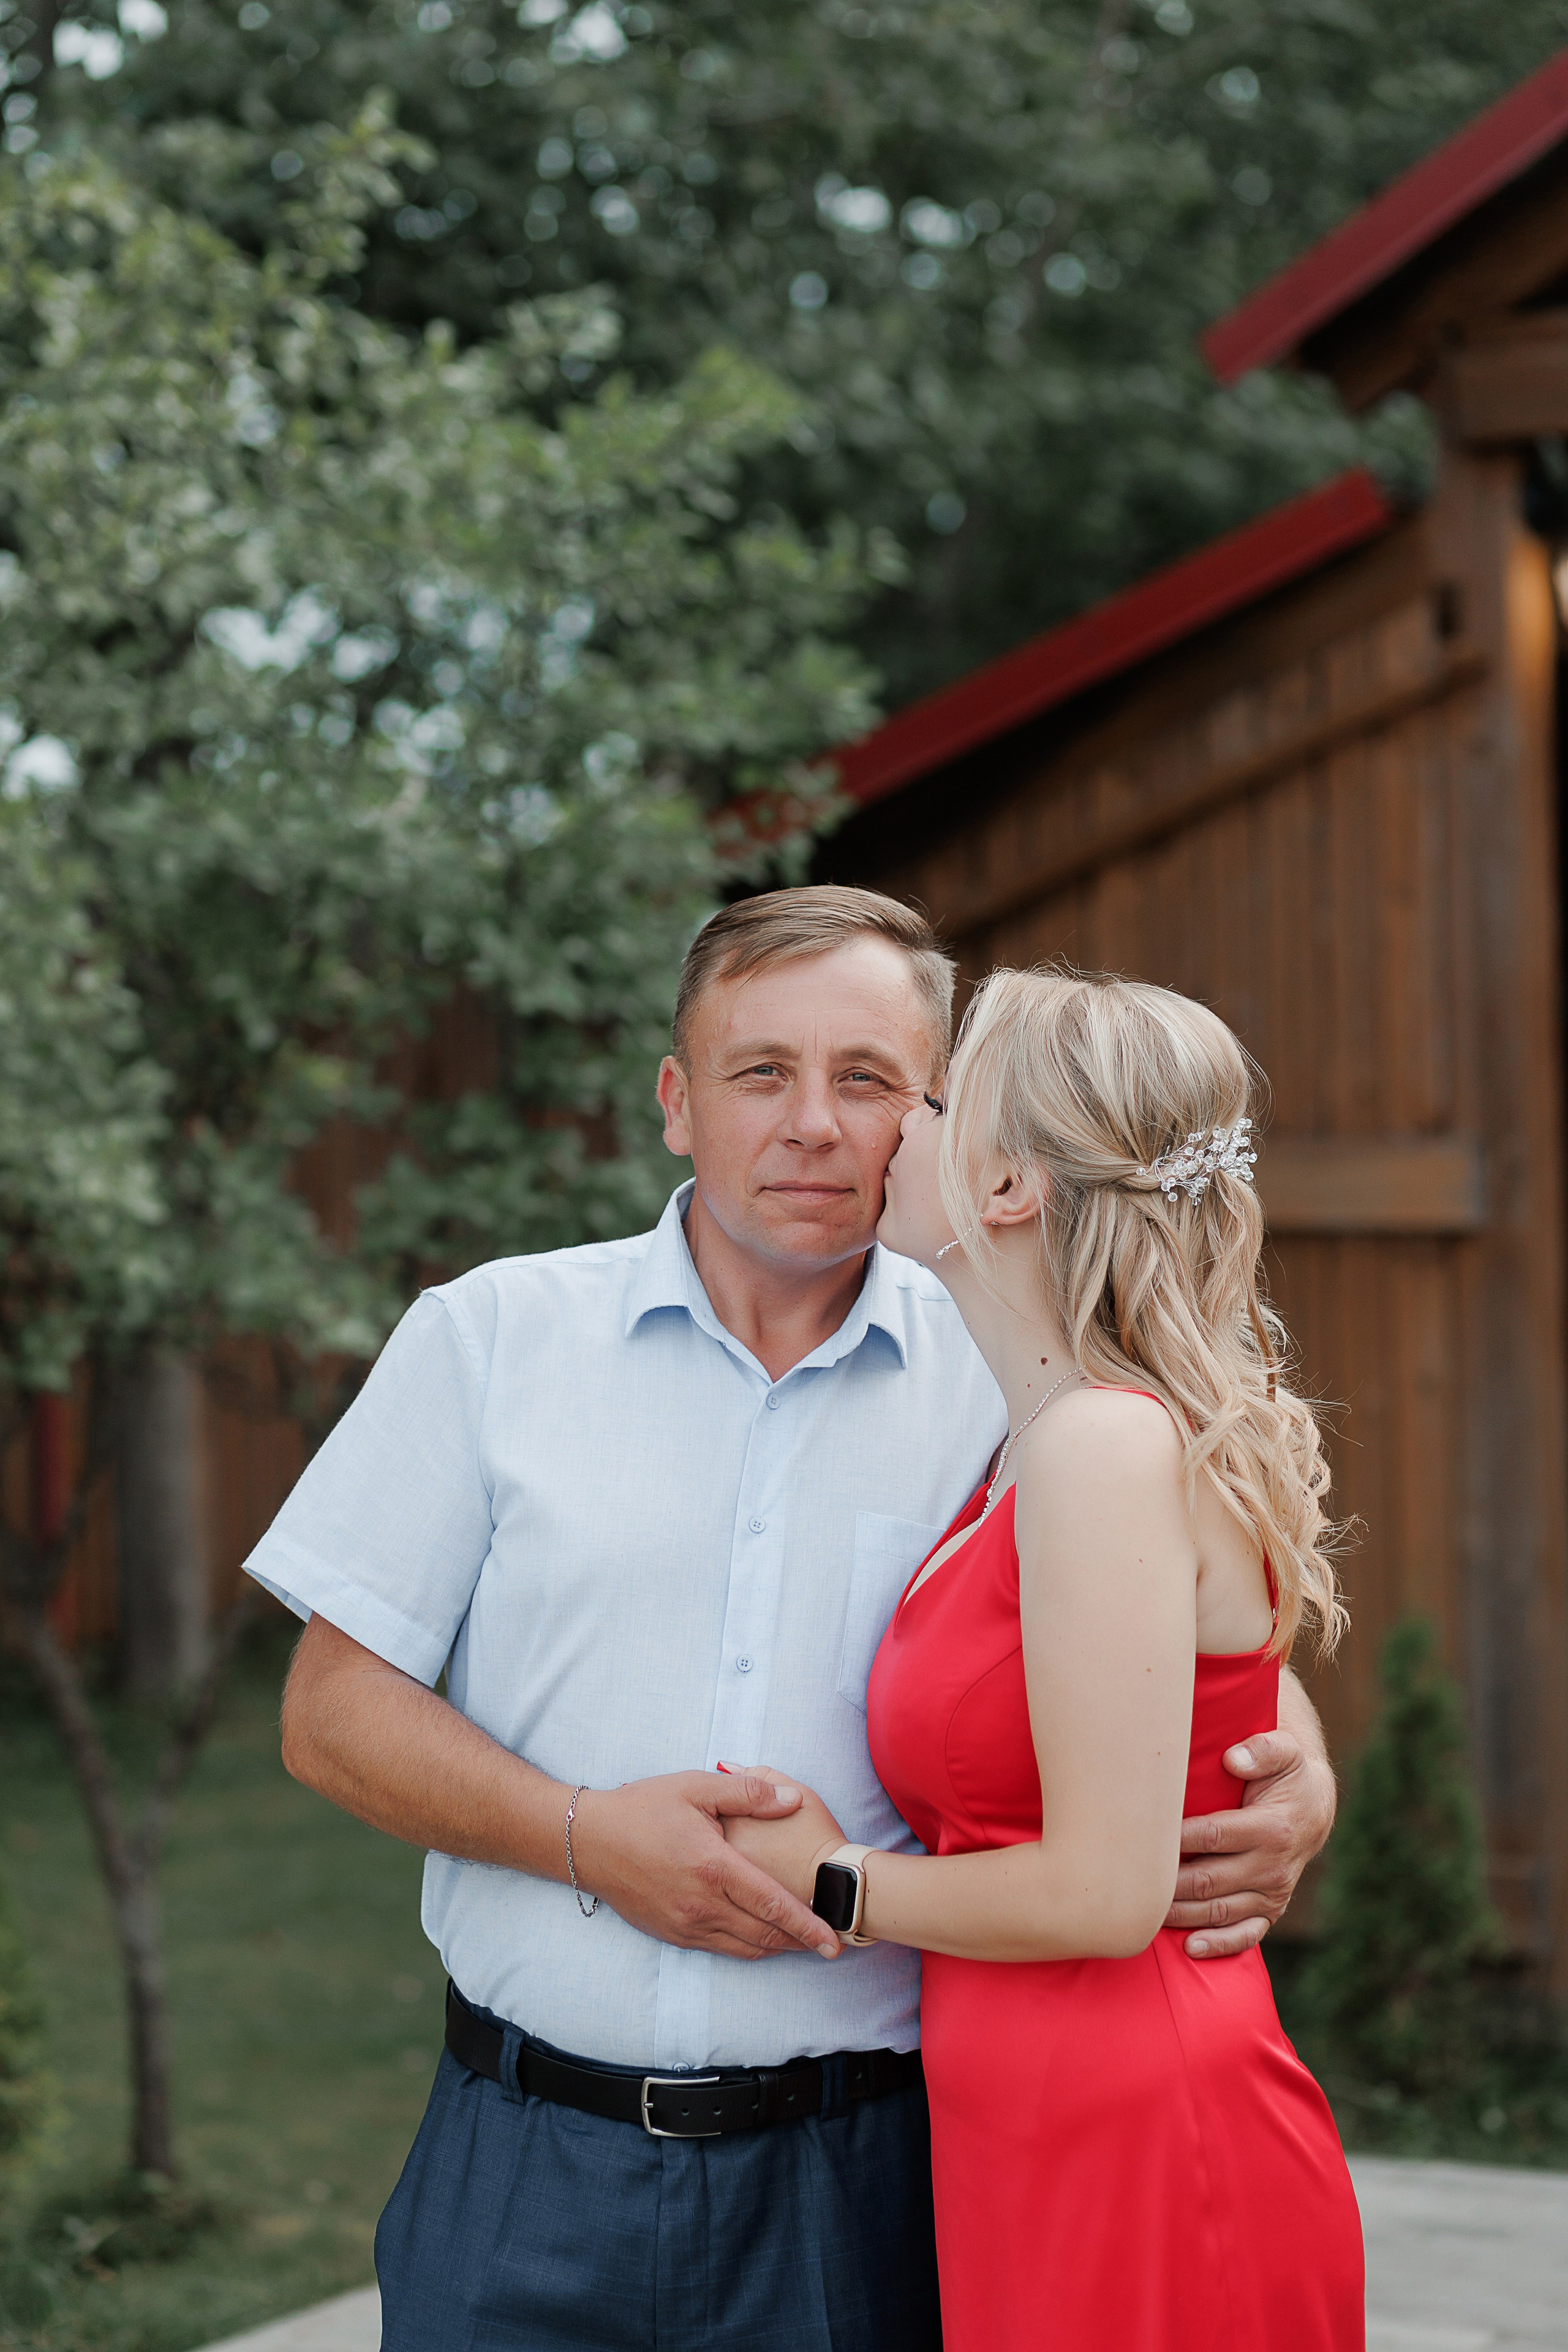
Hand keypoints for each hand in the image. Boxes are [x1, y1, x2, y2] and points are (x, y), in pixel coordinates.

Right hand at [567, 1770, 841, 1961]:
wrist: (587, 1841)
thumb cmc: (642, 1808)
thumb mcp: (695, 1787)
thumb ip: (748, 1792)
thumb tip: (792, 1799)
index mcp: (713, 1867)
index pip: (772, 1904)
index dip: (807, 1925)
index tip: (835, 1940)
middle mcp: (701, 1904)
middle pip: (763, 1934)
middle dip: (800, 1942)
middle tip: (830, 1944)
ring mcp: (684, 1923)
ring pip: (743, 1947)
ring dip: (776, 1947)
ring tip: (803, 1943)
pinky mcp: (671, 1933)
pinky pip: (719, 1948)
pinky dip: (746, 1947)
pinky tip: (760, 1938)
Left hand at [1165, 1729, 1336, 1958]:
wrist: (1312, 1808)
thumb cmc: (1287, 1775)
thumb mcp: (1284, 1752)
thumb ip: (1262, 1750)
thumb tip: (1232, 1759)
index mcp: (1273, 1828)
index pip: (1214, 1836)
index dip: (1178, 1839)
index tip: (1146, 1837)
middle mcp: (1274, 1867)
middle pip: (1209, 1880)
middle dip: (1169, 1883)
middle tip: (1131, 1880)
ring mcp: (1272, 1894)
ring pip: (1219, 1911)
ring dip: (1181, 1914)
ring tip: (1145, 1913)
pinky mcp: (1270, 1910)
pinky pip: (1246, 1935)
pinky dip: (1219, 1944)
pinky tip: (1191, 1947)